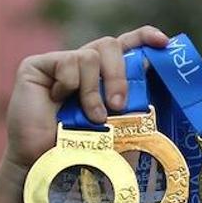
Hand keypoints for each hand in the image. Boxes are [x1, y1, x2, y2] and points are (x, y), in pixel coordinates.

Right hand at [3, 26, 167, 169]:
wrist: (49, 165)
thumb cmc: (86, 150)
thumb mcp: (119, 126)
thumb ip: (133, 103)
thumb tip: (150, 80)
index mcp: (105, 75)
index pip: (126, 45)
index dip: (144, 37)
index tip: (163, 42)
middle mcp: (84, 65)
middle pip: (110, 45)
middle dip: (119, 75)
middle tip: (118, 105)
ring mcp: (60, 63)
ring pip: (90, 56)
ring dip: (93, 91)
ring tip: (90, 118)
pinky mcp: (38, 65)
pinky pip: (68, 61)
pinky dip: (69, 85)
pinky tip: (57, 102)